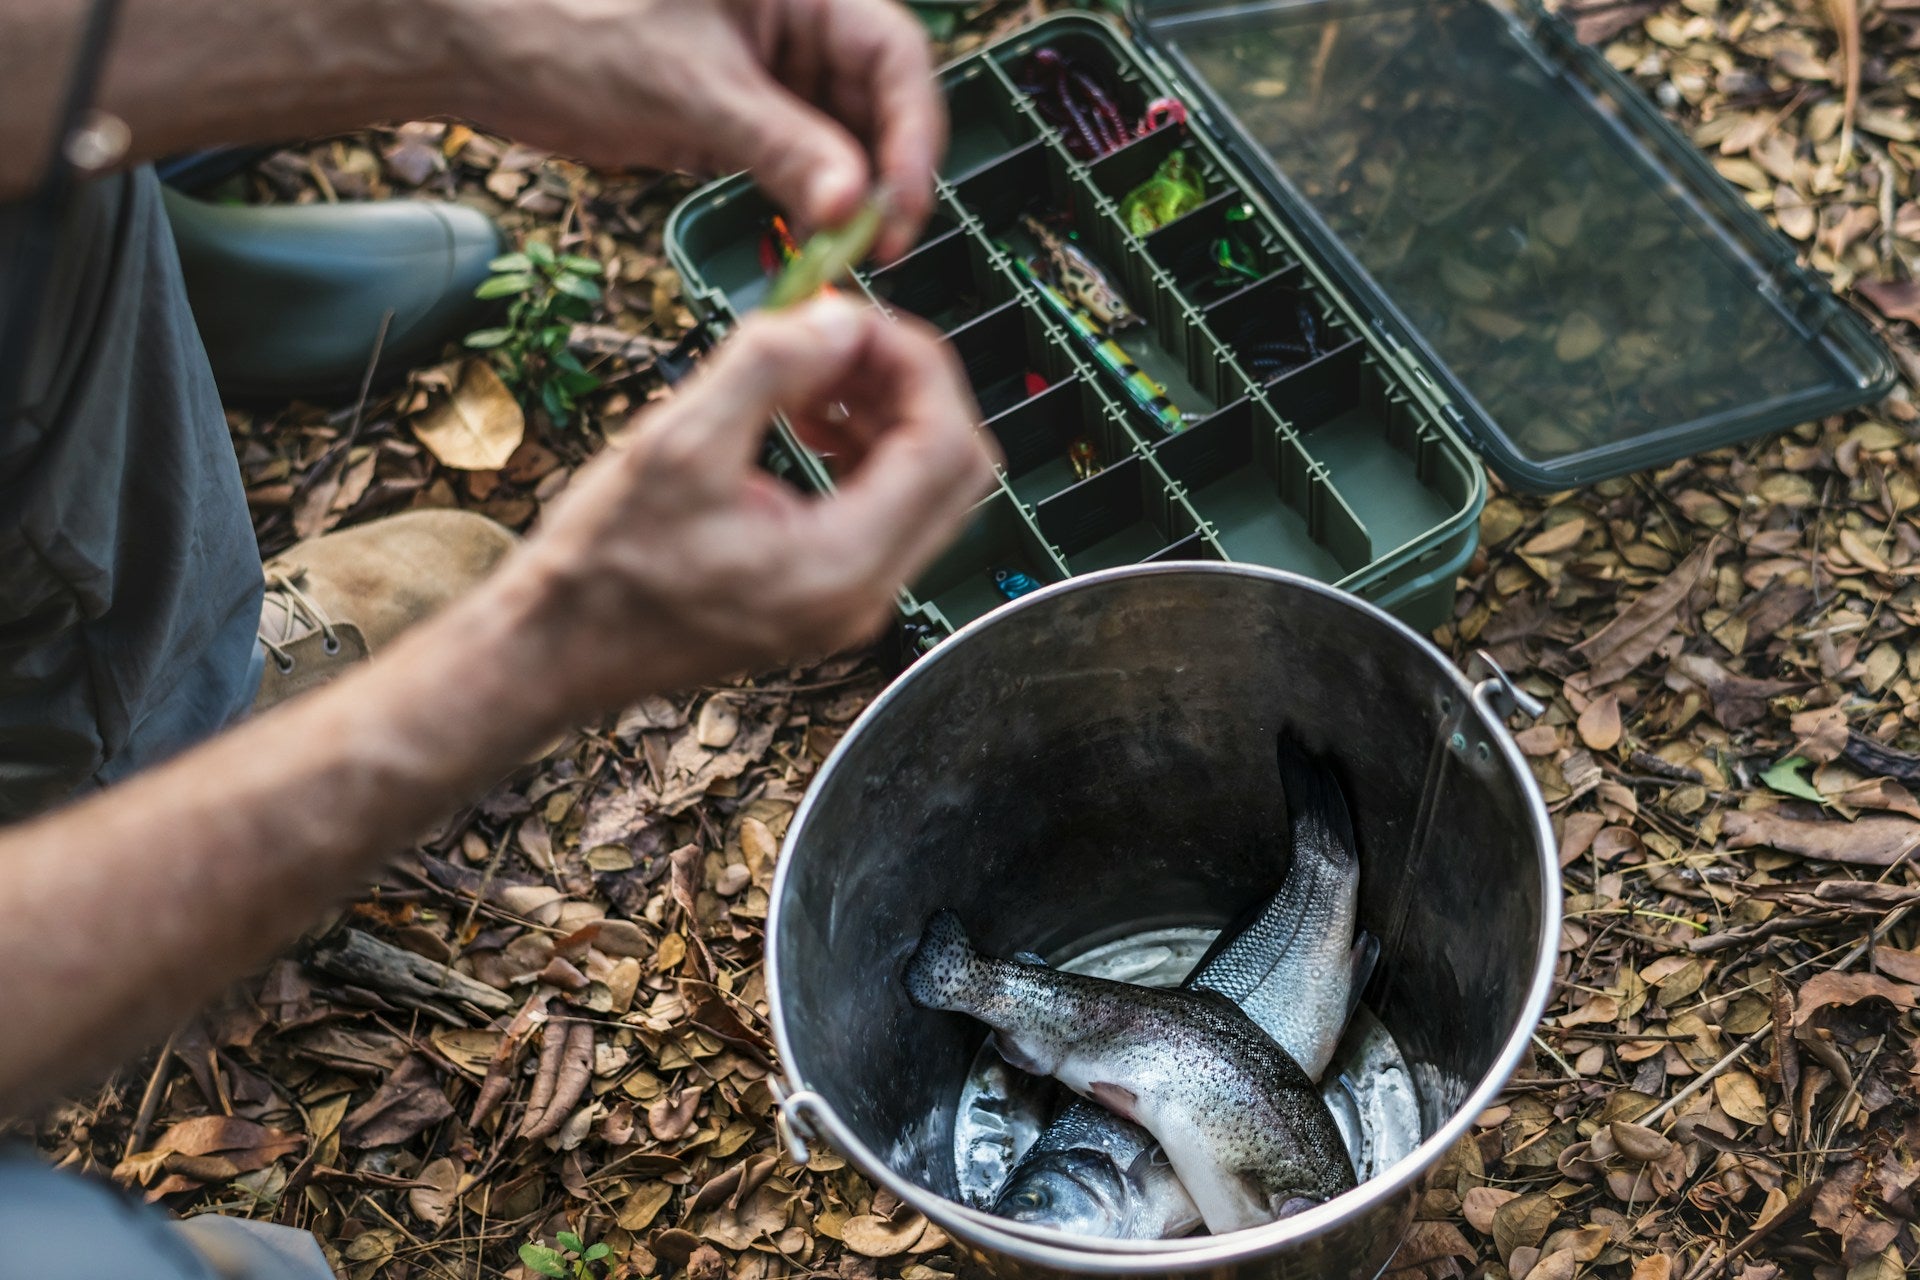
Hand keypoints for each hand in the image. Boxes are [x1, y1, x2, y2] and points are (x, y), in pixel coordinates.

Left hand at [459, 0, 944, 260]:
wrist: (478, 43)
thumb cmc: (569, 21)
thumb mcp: (690, 85)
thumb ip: (781, 144)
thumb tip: (851, 204)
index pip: (895, 58)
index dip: (914, 134)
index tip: (903, 204)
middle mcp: (795, 27)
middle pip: (878, 106)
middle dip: (886, 176)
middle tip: (882, 247)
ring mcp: (768, 77)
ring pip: (841, 144)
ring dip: (849, 202)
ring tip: (846, 256)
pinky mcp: (735, 119)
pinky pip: (795, 167)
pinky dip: (805, 207)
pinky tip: (808, 244)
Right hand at [507, 297, 997, 712]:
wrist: (557, 650)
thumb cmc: (602, 565)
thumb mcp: (675, 444)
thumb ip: (768, 370)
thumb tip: (839, 320)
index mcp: (841, 566)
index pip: (945, 448)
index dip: (917, 366)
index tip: (855, 319)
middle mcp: (864, 594)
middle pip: (954, 468)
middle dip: (910, 386)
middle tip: (841, 338)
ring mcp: (851, 599)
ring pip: (923, 485)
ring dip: (886, 412)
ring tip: (813, 371)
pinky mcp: (829, 591)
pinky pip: (883, 507)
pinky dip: (862, 448)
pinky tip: (803, 416)